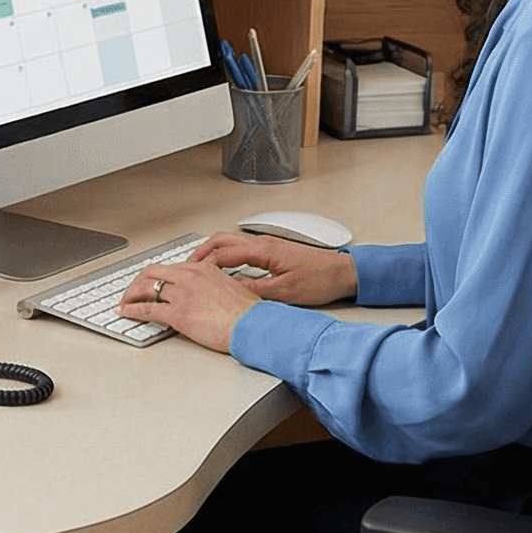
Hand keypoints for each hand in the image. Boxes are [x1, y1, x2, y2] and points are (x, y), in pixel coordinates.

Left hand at [115, 259, 262, 353]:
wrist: (254, 326)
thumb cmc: (250, 313)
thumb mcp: (233, 288)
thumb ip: (216, 285)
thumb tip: (210, 293)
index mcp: (203, 269)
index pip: (171, 267)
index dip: (156, 276)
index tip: (151, 282)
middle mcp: (189, 276)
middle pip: (153, 273)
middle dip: (138, 282)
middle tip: (132, 291)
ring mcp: (182, 294)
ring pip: (146, 289)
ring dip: (131, 295)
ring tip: (124, 302)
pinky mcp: (178, 314)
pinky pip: (147, 309)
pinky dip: (132, 310)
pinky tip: (125, 312)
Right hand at [192, 232, 359, 308]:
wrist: (344, 272)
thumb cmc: (321, 279)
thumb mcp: (285, 292)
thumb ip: (255, 290)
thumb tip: (230, 291)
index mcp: (263, 250)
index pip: (223, 254)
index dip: (203, 264)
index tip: (190, 274)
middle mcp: (263, 243)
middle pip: (222, 240)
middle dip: (201, 252)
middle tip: (187, 266)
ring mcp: (268, 245)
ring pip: (232, 242)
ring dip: (214, 252)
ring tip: (202, 267)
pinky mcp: (274, 251)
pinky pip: (243, 248)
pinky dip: (227, 255)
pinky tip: (227, 269)